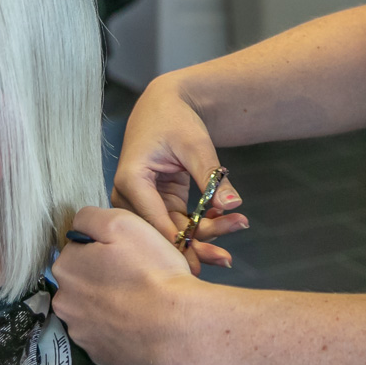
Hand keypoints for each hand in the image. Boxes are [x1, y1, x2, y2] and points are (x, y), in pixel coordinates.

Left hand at [52, 206, 209, 364]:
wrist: (178, 325)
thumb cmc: (152, 270)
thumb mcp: (122, 223)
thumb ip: (90, 217)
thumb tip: (78, 228)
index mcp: (66, 268)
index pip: (78, 249)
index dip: (103, 248)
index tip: (126, 254)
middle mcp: (65, 304)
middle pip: (82, 281)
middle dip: (102, 276)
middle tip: (136, 276)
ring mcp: (81, 334)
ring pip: (92, 310)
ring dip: (108, 304)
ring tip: (141, 302)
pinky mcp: (100, 356)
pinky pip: (106, 335)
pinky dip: (119, 328)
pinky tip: (139, 323)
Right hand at [112, 78, 247, 273]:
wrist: (166, 104)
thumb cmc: (175, 118)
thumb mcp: (195, 145)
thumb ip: (212, 176)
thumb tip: (233, 204)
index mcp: (131, 180)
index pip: (155, 221)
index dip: (181, 243)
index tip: (207, 259)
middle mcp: (129, 196)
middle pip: (163, 231)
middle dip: (197, 244)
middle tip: (226, 258)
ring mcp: (141, 202)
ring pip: (173, 230)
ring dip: (204, 235)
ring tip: (236, 229)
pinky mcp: (155, 203)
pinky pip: (177, 222)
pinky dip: (200, 223)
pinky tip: (225, 220)